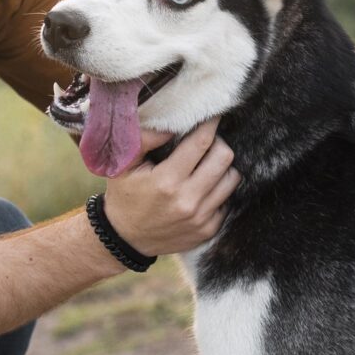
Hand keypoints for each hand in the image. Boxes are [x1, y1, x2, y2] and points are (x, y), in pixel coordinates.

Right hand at [100, 117, 239, 257]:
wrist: (125, 239)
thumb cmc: (124, 196)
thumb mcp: (123, 165)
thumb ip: (144, 139)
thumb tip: (172, 125)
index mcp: (167, 181)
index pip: (201, 142)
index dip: (210, 124)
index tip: (212, 116)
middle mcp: (188, 200)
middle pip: (224, 158)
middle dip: (218, 144)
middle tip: (206, 142)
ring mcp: (200, 218)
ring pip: (232, 179)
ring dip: (222, 167)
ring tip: (206, 165)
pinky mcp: (208, 230)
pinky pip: (227, 201)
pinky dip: (218, 191)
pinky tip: (203, 188)